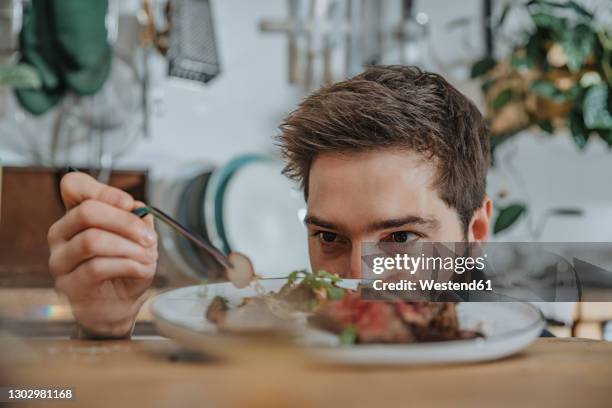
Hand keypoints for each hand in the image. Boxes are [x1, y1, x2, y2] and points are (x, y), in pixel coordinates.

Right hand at [48, 172, 157, 337]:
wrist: (119, 306)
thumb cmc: (125, 267)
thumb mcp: (137, 238)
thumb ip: (137, 219)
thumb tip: (139, 209)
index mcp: (76, 215)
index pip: (73, 185)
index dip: (104, 191)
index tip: (130, 204)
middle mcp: (61, 234)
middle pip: (86, 212)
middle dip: (125, 222)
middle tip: (149, 237)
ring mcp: (60, 260)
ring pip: (92, 240)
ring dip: (129, 247)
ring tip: (148, 256)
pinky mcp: (68, 285)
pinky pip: (98, 267)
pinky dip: (127, 265)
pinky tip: (140, 269)